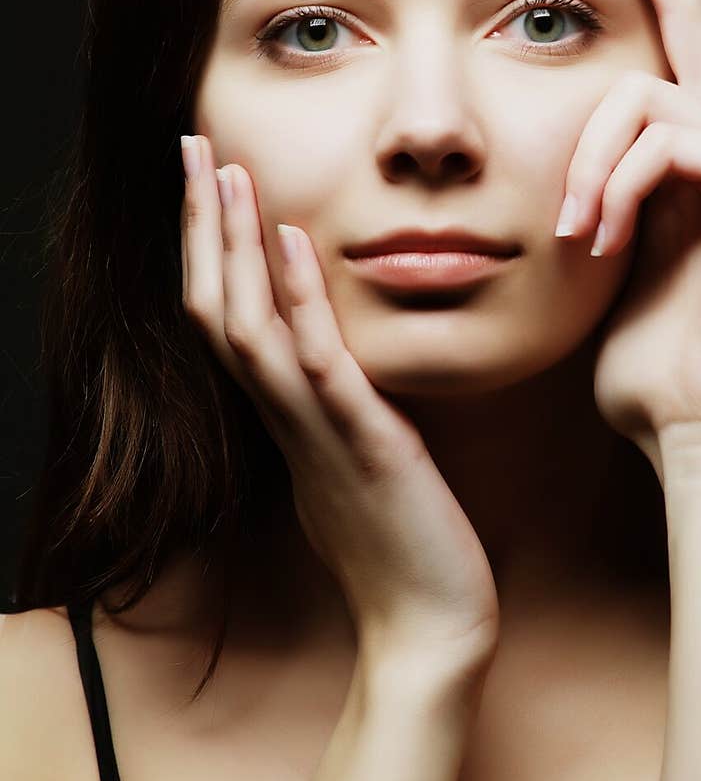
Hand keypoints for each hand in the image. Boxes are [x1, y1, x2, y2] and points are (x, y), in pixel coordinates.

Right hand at [180, 135, 498, 678]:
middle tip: (191, 149)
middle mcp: (286, 419)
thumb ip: (336, 419)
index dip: (210, 252)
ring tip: (223, 172)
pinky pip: (317, 362)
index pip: (228, 322)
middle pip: (216, 308)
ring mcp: (316, 431)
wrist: (429, 631)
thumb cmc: (402, 551)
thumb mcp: (360, 468)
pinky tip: (289, 239)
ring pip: (248, 326)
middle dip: (203, 225)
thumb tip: (335, 381)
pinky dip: (297, 298)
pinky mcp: (363, 445)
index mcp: (286, 420)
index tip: (209, 184)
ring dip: (230, 246)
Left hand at [556, 0, 700, 481]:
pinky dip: (614, 188)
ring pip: (639, 91)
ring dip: (587, 164)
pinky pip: (658, 137)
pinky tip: (602, 243)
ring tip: (578, 237)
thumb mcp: (602, 261)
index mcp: (688, 157)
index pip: (676, 48)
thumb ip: (596, 197)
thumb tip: (566, 176)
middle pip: (686, 16)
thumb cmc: (651, 360)